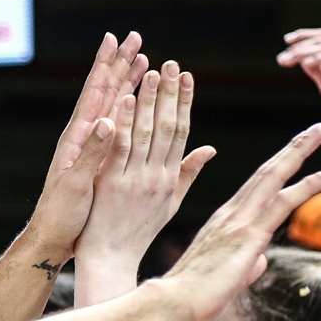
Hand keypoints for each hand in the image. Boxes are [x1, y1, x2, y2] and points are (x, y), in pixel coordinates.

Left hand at [17, 31, 146, 261]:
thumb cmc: (62, 214)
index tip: (115, 41)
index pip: (94, 93)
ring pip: (111, 104)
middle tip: (134, 37)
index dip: (106, 66)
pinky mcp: (98, 158)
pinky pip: (116, 124)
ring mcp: (89, 146)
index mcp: (77, 139)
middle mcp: (82, 136)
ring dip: (126, 81)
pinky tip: (138, 99)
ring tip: (142, 58)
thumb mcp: (76, 184)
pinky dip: (127, 108)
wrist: (54, 238)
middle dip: (119, 64)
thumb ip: (92, 154)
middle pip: (104, 91)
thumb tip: (107, 121)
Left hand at [76, 62, 216, 273]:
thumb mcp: (168, 203)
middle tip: (173, 63)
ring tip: (152, 72)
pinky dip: (124, 123)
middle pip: (168, 127)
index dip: (185, 103)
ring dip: (150, 102)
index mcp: (170, 179)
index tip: (188, 76)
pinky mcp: (112, 184)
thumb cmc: (136, 232)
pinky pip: (119, 149)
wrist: (111, 258)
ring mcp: (135, 179)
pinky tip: (126, 100)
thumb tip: (209, 149)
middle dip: (171, 94)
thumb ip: (187, 174)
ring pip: (146, 133)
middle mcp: (156, 176)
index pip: (182, 133)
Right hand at [160, 124, 320, 320]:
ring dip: (299, 152)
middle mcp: (230, 215)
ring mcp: (239, 222)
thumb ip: (245, 266)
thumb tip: (260, 261)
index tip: (294, 155)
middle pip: (267, 173)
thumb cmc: (191, 298)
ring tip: (319, 131)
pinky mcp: (248, 234)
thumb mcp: (225, 279)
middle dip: (291, 149)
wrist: (170, 304)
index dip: (278, 169)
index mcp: (223, 224)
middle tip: (314, 129)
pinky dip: (309, 183)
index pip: (257, 189)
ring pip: (274, 177)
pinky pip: (285, 202)